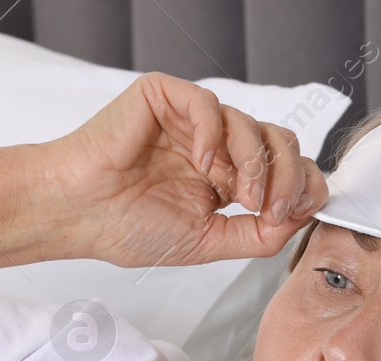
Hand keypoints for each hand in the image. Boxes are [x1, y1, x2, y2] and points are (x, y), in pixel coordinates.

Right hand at [46, 71, 328, 266]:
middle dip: (285, 176)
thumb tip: (301, 218)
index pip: (282, 167)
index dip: (300, 185)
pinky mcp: (165, 97)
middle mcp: (214, 146)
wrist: (79, 214)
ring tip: (236, 194)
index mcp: (225, 178)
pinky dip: (212, 135)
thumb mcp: (208, 242)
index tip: (297, 212)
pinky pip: (207, 104)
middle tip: (271, 208)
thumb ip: (257, 234)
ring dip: (253, 162)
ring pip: (250, 123)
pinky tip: (200, 164)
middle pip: (277, 141)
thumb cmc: (128, 227)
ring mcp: (191, 120)